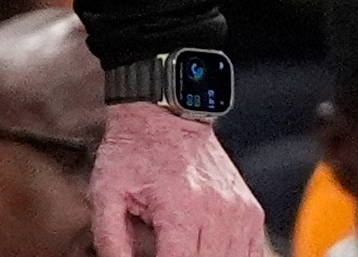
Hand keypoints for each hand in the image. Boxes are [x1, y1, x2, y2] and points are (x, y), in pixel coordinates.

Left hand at [91, 103, 262, 256]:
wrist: (164, 115)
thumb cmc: (134, 151)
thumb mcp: (106, 192)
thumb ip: (111, 240)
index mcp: (180, 210)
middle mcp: (217, 213)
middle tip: (162, 249)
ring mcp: (239, 213)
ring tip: (180, 248)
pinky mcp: (251, 212)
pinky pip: (251, 253)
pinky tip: (207, 252)